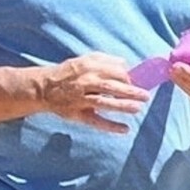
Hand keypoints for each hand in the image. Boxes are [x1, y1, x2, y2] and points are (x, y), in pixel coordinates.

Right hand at [36, 54, 150, 131]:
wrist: (43, 87)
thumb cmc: (68, 73)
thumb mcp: (84, 60)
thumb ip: (105, 60)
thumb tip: (125, 64)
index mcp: (88, 67)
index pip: (113, 71)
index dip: (128, 78)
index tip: (138, 83)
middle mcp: (85, 82)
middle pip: (111, 87)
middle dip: (130, 91)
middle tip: (146, 95)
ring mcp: (80, 99)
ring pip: (104, 103)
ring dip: (122, 106)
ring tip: (137, 108)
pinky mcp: (77, 114)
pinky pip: (95, 121)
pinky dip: (110, 126)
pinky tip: (125, 129)